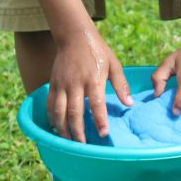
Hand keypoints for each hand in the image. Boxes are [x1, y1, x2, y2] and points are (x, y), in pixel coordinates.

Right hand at [47, 26, 132, 142]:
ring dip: (63, 128)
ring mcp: (62, 84)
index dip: (100, 120)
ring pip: (59, 111)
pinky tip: (56, 127)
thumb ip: (121, 85)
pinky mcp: (53, 83)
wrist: (74, 36)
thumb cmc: (97, 51)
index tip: (104, 134)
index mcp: (93, 78)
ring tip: (69, 141)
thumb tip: (130, 104)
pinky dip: (52, 118)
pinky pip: (50, 104)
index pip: (97, 104)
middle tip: (83, 145)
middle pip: (74, 112)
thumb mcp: (114, 64)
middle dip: (78, 131)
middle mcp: (76, 83)